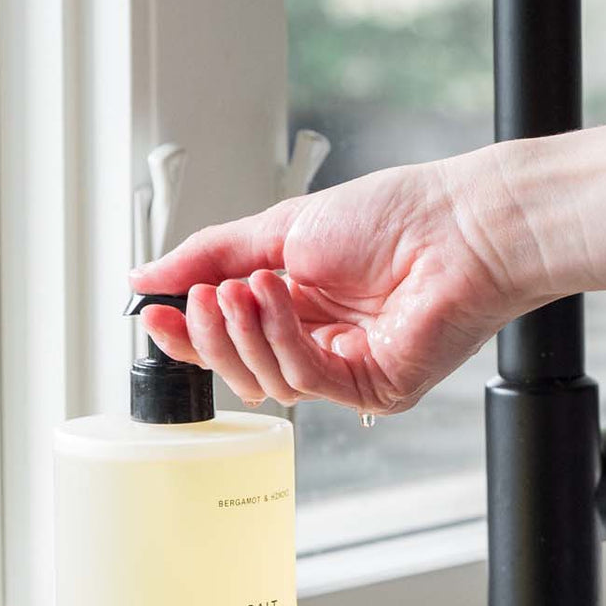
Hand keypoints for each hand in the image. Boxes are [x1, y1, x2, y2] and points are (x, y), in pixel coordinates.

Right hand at [129, 160, 521, 414]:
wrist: (460, 224)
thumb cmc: (393, 216)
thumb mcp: (279, 228)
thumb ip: (210, 255)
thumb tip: (146, 274)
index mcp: (297, 306)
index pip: (227, 336)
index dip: (187, 330)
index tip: (152, 312)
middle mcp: (319, 343)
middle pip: (239, 367)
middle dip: (210, 335)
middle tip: (202, 298)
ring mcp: (346, 371)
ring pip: (267, 382)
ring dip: (246, 332)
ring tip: (250, 287)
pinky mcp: (372, 390)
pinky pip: (305, 382)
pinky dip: (282, 341)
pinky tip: (280, 298)